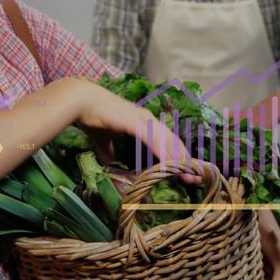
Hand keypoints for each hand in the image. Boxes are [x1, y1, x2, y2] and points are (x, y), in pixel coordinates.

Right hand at [68, 79, 196, 179]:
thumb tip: (110, 162)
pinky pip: (153, 141)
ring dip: (179, 160)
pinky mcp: (135, 123)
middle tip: (196, 178)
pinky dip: (163, 154)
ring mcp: (143, 120)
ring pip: (167, 142)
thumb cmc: (93, 116)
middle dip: (186, 161)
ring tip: (189, 176)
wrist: (82, 101)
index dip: (178, 156)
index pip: (167, 140)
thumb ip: (109, 150)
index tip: (187, 172)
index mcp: (144, 122)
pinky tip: (171, 166)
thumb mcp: (104, 138)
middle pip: (173, 142)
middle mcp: (148, 120)